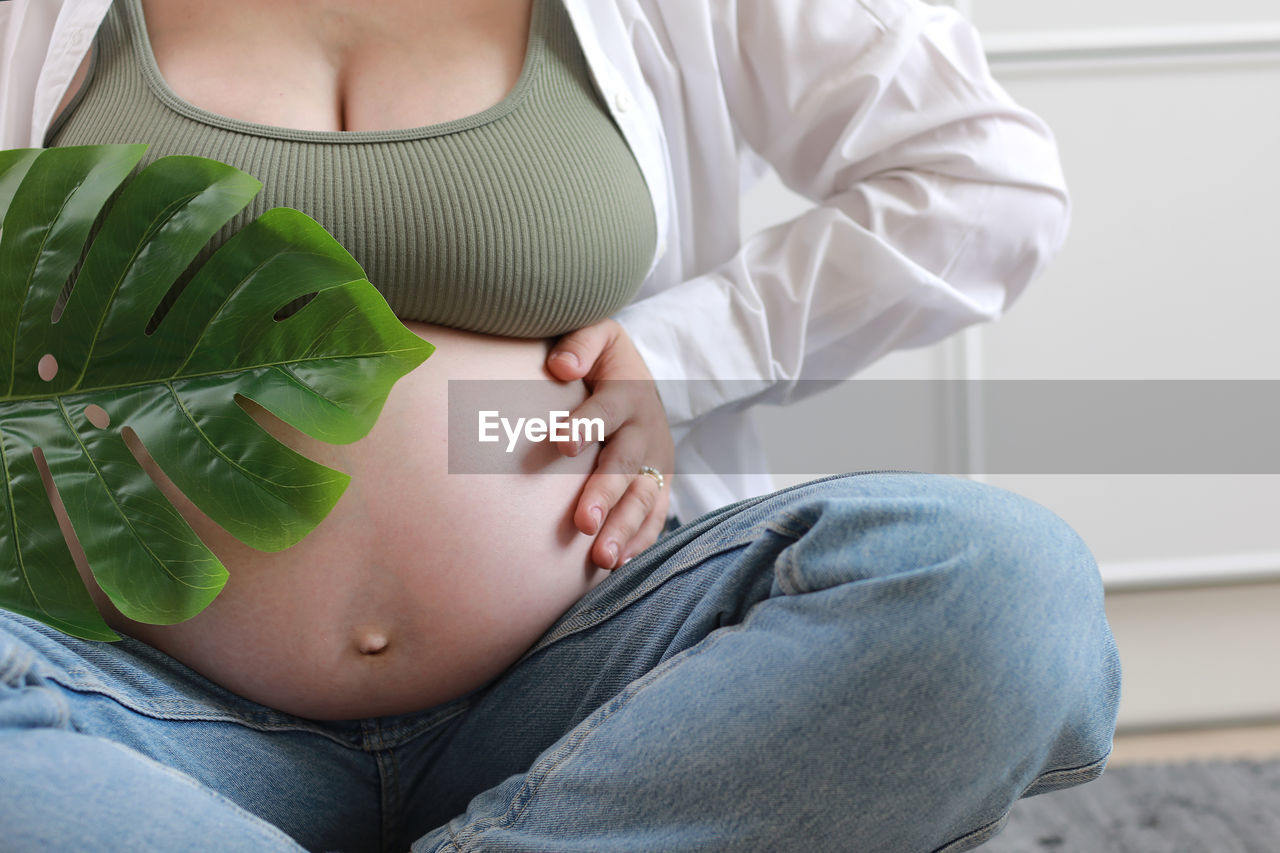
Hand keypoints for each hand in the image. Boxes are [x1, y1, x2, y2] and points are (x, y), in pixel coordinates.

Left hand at [547, 319, 673, 568]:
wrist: (639, 380)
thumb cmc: (603, 360)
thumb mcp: (598, 336)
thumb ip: (579, 344)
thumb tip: (559, 366)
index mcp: (628, 392)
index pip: (605, 409)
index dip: (585, 424)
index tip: (562, 444)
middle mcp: (646, 431)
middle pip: (625, 464)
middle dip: (605, 494)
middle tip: (583, 523)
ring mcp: (656, 463)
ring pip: (641, 499)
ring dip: (623, 529)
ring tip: (601, 558)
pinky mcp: (658, 486)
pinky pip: (653, 518)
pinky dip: (639, 541)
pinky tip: (618, 565)